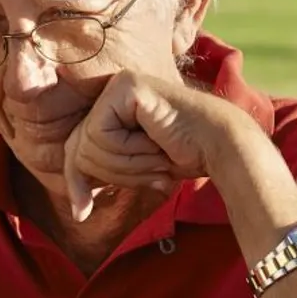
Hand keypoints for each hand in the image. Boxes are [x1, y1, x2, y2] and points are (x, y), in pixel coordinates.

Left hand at [60, 70, 260, 219]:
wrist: (221, 146)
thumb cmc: (183, 157)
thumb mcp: (131, 169)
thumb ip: (101, 175)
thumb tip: (74, 210)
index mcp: (111, 106)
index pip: (75, 148)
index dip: (76, 181)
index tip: (82, 213)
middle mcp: (111, 90)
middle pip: (77, 147)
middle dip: (110, 173)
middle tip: (151, 171)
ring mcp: (117, 84)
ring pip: (89, 144)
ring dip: (126, 164)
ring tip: (158, 154)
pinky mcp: (125, 86)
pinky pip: (102, 134)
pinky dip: (129, 151)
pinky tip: (156, 143)